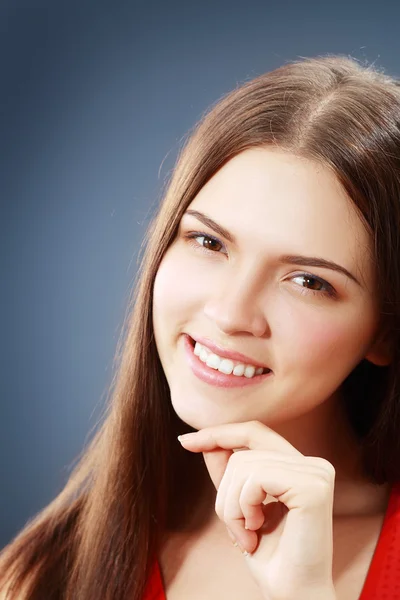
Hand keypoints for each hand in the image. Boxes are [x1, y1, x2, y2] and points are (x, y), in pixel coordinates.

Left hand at [178, 420, 336, 599]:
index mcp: (300, 466)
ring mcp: (317, 473)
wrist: (291, 595)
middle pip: (242, 450)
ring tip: (247, 536)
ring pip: (243, 465)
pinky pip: (255, 478)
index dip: (219, 433)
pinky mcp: (314, 487)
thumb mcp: (240, 506)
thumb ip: (228, 472)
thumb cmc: (270, 558)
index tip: (184, 441)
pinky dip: (243, 507)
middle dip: (224, 491)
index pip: (254, 432)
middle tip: (236, 530)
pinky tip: (255, 532)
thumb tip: (206, 441)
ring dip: (232, 507)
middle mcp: (314, 465)